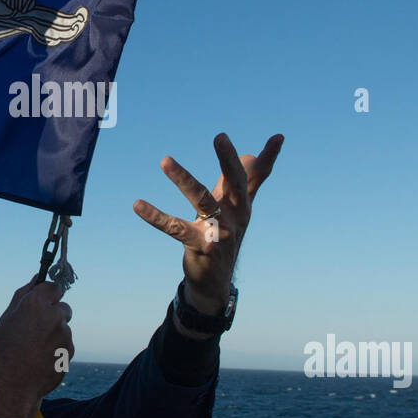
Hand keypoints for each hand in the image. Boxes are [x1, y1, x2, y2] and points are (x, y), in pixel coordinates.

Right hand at [0, 275, 73, 417]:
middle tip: (37, 330)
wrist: (12, 385)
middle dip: (55, 315)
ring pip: (64, 328)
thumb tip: (36, 278)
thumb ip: (23, 295)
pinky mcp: (70, 350)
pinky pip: (66, 345)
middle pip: (64, 307)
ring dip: (55, 334)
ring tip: (36, 349)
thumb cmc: (5, 349)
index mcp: (35, 303)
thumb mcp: (7, 318)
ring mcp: (64, 334)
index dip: (49, 295)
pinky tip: (42, 359)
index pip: (54, 286)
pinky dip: (58, 349)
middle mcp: (54, 316)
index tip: (44, 302)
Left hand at [133, 132, 283, 312]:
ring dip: (183, 179)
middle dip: (228, 160)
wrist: (215, 281)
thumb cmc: (223, 236)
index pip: (256, 177)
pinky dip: (156, 216)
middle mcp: (236, 216)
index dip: (269, 157)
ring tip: (165, 160)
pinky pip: (175, 228)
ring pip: (201, 200)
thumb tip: (250, 154)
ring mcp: (219, 232)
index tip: (279, 136)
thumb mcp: (234, 209)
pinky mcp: (200, 246)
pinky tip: (138, 205)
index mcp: (242, 204)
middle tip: (220, 137)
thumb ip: (242, 183)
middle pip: (235, 184)